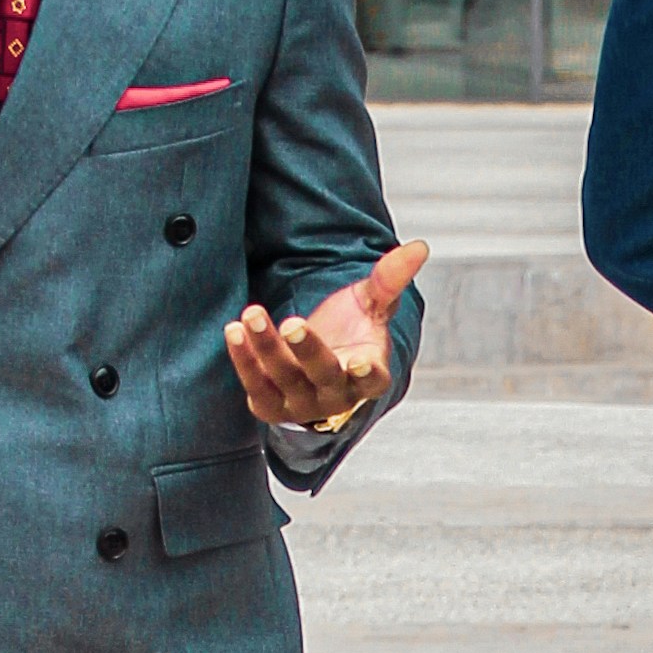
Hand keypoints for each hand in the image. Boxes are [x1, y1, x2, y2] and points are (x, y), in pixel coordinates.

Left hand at [223, 239, 427, 436]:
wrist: (314, 362)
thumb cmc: (349, 332)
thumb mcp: (370, 304)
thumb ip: (390, 279)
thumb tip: (418, 247)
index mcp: (368, 374)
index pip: (373, 379)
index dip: (367, 374)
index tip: (359, 362)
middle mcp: (337, 395)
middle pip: (324, 374)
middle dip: (307, 350)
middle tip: (292, 323)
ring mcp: (303, 404)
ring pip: (284, 378)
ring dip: (266, 348)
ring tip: (251, 315)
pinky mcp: (271, 406)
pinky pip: (255, 386)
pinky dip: (244, 360)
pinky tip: (234, 332)